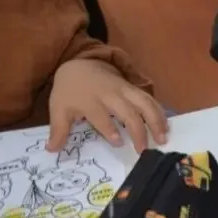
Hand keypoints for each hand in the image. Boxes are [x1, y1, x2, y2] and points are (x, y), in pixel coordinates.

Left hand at [48, 60, 168, 151]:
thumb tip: (52, 151)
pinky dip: (159, 112)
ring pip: (144, 104)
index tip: (119, 143)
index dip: (110, 129)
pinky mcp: (134, 88)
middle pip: (128, 112)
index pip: (102, 116)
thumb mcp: (58, 109)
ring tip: (162, 138)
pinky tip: (166, 126)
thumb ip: (59, 131)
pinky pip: (150, 99)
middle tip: (143, 150)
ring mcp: (125, 90)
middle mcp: (110, 95)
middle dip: (138, 130)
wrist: (80, 66)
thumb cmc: (69, 92)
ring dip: (155, 121)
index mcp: (90, 101)